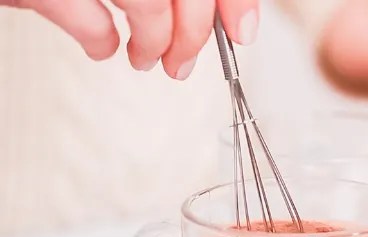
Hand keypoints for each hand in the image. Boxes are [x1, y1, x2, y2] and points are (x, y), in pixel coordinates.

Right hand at [2, 0, 258, 79]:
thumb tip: (224, 15)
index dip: (234, 2)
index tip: (241, 32)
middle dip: (193, 36)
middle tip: (182, 62)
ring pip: (148, 5)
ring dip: (153, 44)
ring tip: (145, 59)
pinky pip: (90, 19)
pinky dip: (100, 41)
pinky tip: (103, 47)